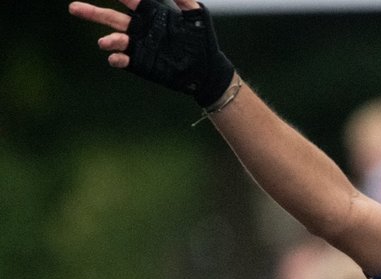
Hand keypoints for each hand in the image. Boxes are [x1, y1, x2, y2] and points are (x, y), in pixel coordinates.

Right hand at [70, 0, 199, 70]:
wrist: (207, 70)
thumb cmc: (203, 41)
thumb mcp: (197, 16)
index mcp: (151, 13)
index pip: (130, 0)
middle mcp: (140, 28)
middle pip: (111, 17)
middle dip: (93, 12)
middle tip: (73, 7)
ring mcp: (139, 46)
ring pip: (116, 39)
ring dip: (108, 40)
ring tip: (104, 42)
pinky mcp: (141, 63)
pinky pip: (124, 60)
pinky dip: (117, 59)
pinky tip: (115, 58)